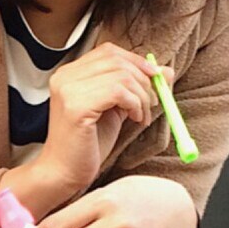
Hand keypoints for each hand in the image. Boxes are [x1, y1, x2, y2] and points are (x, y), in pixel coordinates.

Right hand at [36, 44, 169, 197]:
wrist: (63, 175)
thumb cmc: (86, 146)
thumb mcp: (114, 111)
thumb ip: (134, 89)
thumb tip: (165, 71)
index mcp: (69, 74)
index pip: (109, 52)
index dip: (136, 62)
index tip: (154, 78)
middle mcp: (65, 77)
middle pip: (117, 60)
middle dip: (144, 79)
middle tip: (154, 101)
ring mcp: (68, 90)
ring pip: (122, 76)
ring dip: (142, 96)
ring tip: (141, 116)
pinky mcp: (76, 107)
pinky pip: (118, 92)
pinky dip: (135, 104)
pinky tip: (134, 119)